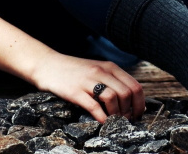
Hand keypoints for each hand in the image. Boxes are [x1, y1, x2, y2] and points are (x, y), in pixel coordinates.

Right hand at [29, 51, 145, 122]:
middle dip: (130, 111)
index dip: (140, 103)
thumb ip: (112, 80)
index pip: (134, 85)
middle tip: (126, 120)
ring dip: (117, 114)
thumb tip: (130, 99)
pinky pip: (94, 106)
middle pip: (126, 93)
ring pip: (113, 98)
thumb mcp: (97, 69)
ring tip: (114, 121)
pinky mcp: (75, 91)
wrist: (47, 65)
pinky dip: (102, 117)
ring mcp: (88, 81)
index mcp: (110, 67)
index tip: (137, 113)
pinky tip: (102, 122)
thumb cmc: (74, 70)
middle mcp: (101, 72)